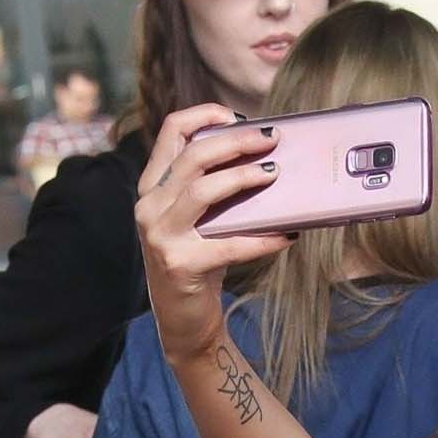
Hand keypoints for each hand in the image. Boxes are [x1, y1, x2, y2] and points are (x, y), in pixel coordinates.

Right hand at [137, 106, 289, 365]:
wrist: (184, 322)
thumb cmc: (199, 262)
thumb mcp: (198, 219)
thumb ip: (211, 187)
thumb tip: (264, 157)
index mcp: (152, 187)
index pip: (171, 131)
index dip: (204, 115)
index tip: (239, 116)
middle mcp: (149, 206)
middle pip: (194, 156)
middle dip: (236, 142)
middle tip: (272, 140)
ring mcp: (160, 235)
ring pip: (203, 189)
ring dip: (244, 178)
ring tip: (275, 174)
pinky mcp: (180, 265)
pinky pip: (229, 244)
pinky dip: (262, 239)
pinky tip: (288, 236)